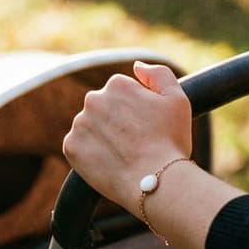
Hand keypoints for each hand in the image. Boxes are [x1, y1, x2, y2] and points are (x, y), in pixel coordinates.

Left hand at [62, 61, 193, 212]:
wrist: (155, 181)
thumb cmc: (170, 141)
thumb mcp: (177, 99)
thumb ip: (159, 74)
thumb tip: (137, 66)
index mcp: (117, 84)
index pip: (122, 93)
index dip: (136, 112)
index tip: (146, 128)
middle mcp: (93, 99)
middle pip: (104, 108)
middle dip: (116, 122)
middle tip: (135, 143)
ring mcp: (80, 123)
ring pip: (90, 127)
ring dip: (102, 137)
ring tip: (122, 155)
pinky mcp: (71, 147)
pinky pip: (79, 146)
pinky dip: (90, 154)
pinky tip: (108, 163)